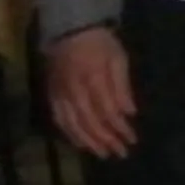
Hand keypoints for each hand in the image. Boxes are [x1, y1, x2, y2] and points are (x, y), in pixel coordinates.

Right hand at [45, 28, 137, 160]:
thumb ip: (122, 87)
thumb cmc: (101, 43)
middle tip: (120, 153)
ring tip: (103, 154)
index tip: (132, 139)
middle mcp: (74, 91)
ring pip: (74, 124)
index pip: (108, 111)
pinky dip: (70, 134)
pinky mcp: (52, 95)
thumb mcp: (118, 59)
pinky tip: (81, 143)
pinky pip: (59, 119)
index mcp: (93, 79)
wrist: (70, 30)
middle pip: (91, 122)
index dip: (120, 128)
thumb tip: (129, 113)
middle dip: (106, 140)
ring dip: (89, 141)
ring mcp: (60, 94)